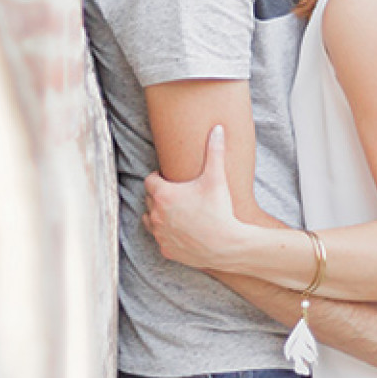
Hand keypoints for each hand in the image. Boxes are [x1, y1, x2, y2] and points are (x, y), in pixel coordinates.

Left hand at [143, 126, 241, 270]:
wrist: (227, 245)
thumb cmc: (220, 210)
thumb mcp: (217, 178)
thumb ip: (215, 151)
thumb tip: (217, 128)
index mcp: (163, 194)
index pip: (149, 180)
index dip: (160, 178)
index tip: (171, 179)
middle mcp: (155, 214)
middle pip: (149, 199)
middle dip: (160, 195)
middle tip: (178, 194)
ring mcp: (159, 233)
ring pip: (149, 219)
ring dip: (159, 214)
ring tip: (177, 212)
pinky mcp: (165, 249)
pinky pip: (160, 238)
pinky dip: (167, 234)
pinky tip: (182, 230)